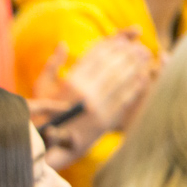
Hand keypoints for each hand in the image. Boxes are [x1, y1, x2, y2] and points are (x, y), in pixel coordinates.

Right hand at [30, 32, 153, 164]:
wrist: (49, 146)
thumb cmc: (43, 115)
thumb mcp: (41, 88)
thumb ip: (52, 65)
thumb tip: (63, 45)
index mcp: (71, 81)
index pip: (96, 55)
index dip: (112, 44)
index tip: (123, 39)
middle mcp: (86, 91)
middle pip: (113, 64)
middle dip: (128, 52)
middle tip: (140, 46)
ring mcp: (98, 106)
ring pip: (122, 79)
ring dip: (136, 65)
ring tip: (145, 56)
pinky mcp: (106, 119)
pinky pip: (126, 98)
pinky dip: (136, 85)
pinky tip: (144, 77)